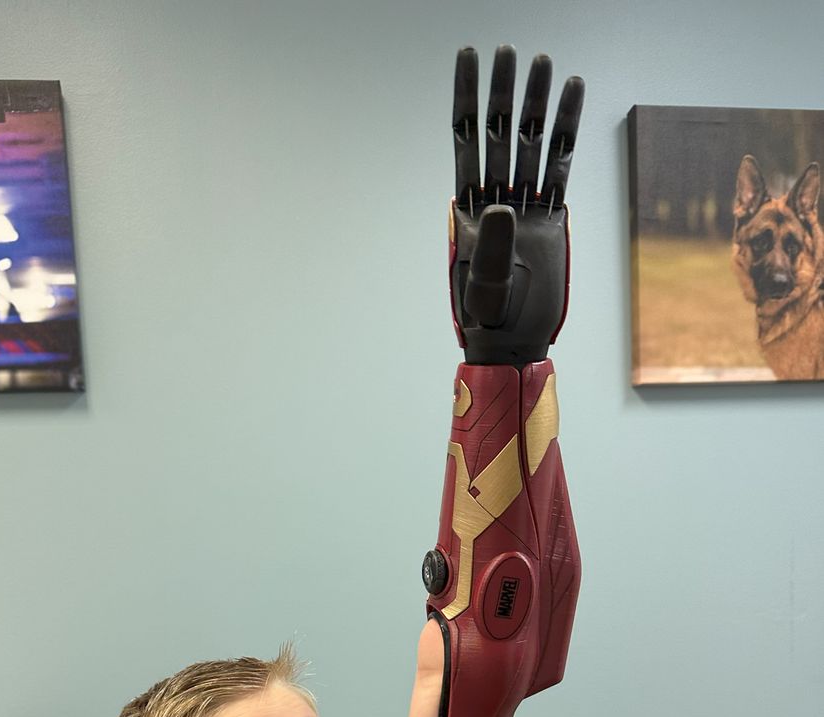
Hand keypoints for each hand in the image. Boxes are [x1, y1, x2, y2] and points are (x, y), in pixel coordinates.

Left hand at [449, 47, 582, 365]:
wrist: (511, 342)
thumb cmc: (488, 321)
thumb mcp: (484, 287)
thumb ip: (492, 247)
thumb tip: (502, 205)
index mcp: (468, 209)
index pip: (466, 140)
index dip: (468, 97)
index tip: (469, 57)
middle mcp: (494, 200)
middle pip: (500, 133)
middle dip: (504, 91)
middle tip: (510, 51)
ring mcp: (524, 207)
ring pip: (531, 144)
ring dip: (537, 104)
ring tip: (545, 63)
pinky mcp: (551, 220)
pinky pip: (558, 167)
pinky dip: (565, 132)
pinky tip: (572, 98)